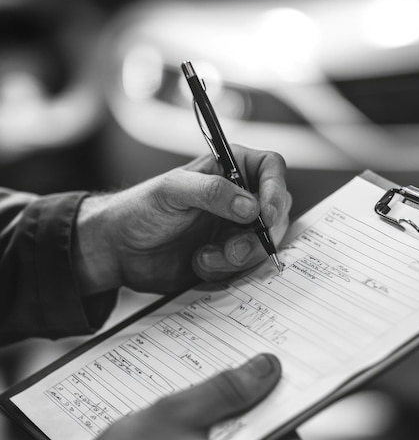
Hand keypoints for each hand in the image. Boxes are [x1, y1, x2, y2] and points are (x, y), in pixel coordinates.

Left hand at [73, 145, 290, 294]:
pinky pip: (246, 267)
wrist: (120, 250)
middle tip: (232, 249)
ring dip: (238, 257)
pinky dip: (225, 271)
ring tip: (203, 257)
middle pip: (277, 212)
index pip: (271, 168)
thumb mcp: (171, 191)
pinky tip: (198, 263)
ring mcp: (235, 229)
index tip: (265, 216)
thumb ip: (210, 192)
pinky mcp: (228, 257)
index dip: (276, 190)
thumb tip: (249, 206)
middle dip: (258, 236)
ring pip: (264, 244)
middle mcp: (238, 198)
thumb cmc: (139, 210)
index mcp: (228, 169)